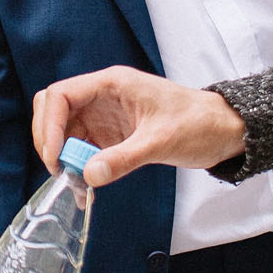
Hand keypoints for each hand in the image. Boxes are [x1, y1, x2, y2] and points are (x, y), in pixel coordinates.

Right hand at [31, 66, 246, 187]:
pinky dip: (78, 167)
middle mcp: (103, 96)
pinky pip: (82, 148)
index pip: (61, 95)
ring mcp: (104, 116)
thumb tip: (88, 176)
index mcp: (112, 84)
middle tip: (58, 170)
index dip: (50, 125)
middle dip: (49, 139)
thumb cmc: (199, 124)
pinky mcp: (111, 135)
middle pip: (54, 110)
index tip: (55, 157)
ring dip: (62, 158)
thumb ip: (124, 158)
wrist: (223, 131)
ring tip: (75, 187)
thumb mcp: (162, 141)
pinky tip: (86, 189)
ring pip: (65, 132)